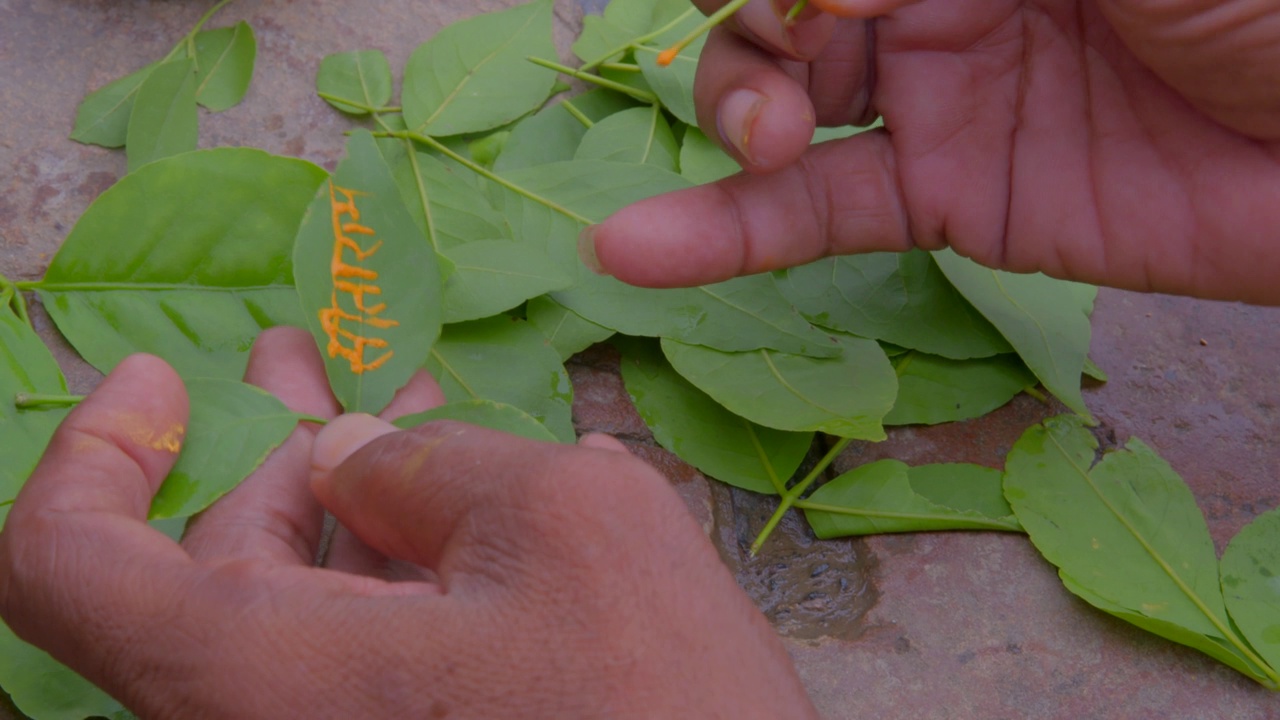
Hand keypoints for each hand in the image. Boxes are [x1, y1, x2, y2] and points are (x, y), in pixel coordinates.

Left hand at [0, 327, 815, 718]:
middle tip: (321, 357)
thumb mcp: (565, 522)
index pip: (63, 565)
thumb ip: (435, 462)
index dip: (97, 451)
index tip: (160, 375)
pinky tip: (457, 504)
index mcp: (254, 675)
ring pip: (293, 611)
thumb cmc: (658, 703)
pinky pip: (358, 654)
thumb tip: (353, 456)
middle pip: (203, 570)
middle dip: (269, 446)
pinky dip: (391, 567)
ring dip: (339, 498)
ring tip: (399, 411)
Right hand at [584, 0, 1279, 304]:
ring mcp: (931, 97)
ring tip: (758, 136)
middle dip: (758, 21)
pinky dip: (720, 234)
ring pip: (778, 96)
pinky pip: (812, 213)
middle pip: (781, 3)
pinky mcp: (944, 199)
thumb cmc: (1261, 3)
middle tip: (797, 48)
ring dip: (731, 108)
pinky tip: (635, 246)